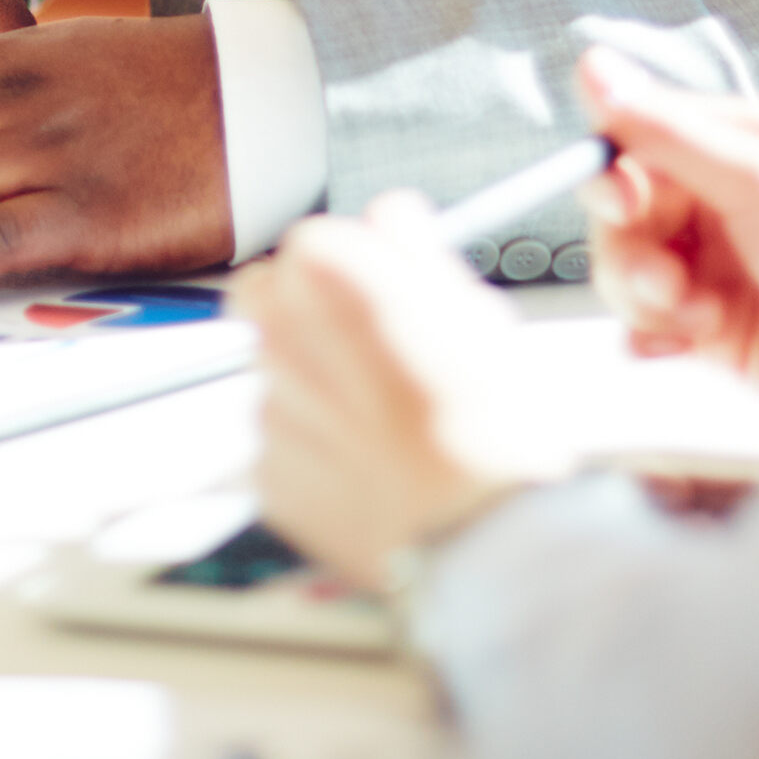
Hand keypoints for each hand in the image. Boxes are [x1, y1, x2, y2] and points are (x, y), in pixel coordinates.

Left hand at [238, 192, 553, 593]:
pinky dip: (316, 452)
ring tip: (389, 426)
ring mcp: (268, 408)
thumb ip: (415, 250)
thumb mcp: (478, 315)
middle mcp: (281, 334)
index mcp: (332, 276)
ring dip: (318, 386)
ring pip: (277, 374)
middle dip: (309, 311)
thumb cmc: (493, 429)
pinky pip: (284, 445)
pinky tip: (372, 471)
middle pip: (268, 296)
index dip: (354, 262)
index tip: (384, 289)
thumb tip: (391, 216)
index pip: (312, 240)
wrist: (480, 543)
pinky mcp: (266, 476)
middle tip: (369, 345)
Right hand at [577, 47, 758, 412]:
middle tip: (662, 277)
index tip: (619, 199)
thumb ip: (666, 128)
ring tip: (692, 314)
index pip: (645, 136)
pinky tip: (689, 343)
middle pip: (627, 208)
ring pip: (628, 266)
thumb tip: (594, 66)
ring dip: (644, 293)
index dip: (617, 169)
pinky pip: (644, 323)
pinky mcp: (714, 329)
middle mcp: (730, 200)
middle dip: (631, 245)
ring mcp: (720, 267)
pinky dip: (653, 334)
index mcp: (747, 144)